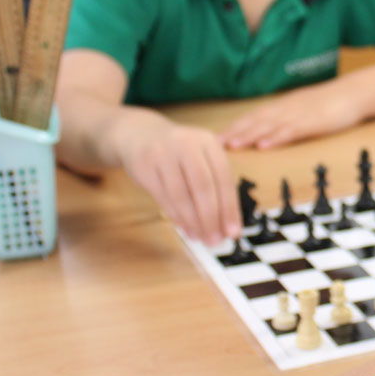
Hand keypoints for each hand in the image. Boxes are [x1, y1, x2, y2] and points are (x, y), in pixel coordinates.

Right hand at [116, 120, 238, 244]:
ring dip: (193, 221)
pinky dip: (176, 216)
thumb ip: (216, 184)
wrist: (140, 135)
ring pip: (182, 195)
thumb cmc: (179, 153)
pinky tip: (185, 227)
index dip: (230, 207)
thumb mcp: (201, 157)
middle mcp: (187, 144)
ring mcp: (163, 154)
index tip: (233, 231)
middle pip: (203, 187)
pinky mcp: (144, 166)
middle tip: (215, 240)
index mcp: (208, 142)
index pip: (224, 178)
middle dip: (211, 218)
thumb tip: (228, 224)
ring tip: (201, 237)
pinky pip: (163, 197)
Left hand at [219, 82, 362, 149]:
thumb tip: (270, 131)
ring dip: (249, 135)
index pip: (254, 116)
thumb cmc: (332, 103)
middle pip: (256, 120)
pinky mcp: (314, 122)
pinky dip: (276, 138)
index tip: (217, 137)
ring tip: (232, 145)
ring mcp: (300, 115)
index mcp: (284, 106)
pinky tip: (264, 145)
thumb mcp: (305, 110)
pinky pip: (292, 131)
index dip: (235, 126)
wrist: (356, 92)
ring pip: (270, 126)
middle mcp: (287, 108)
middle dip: (235, 132)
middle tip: (215, 144)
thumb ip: (288, 118)